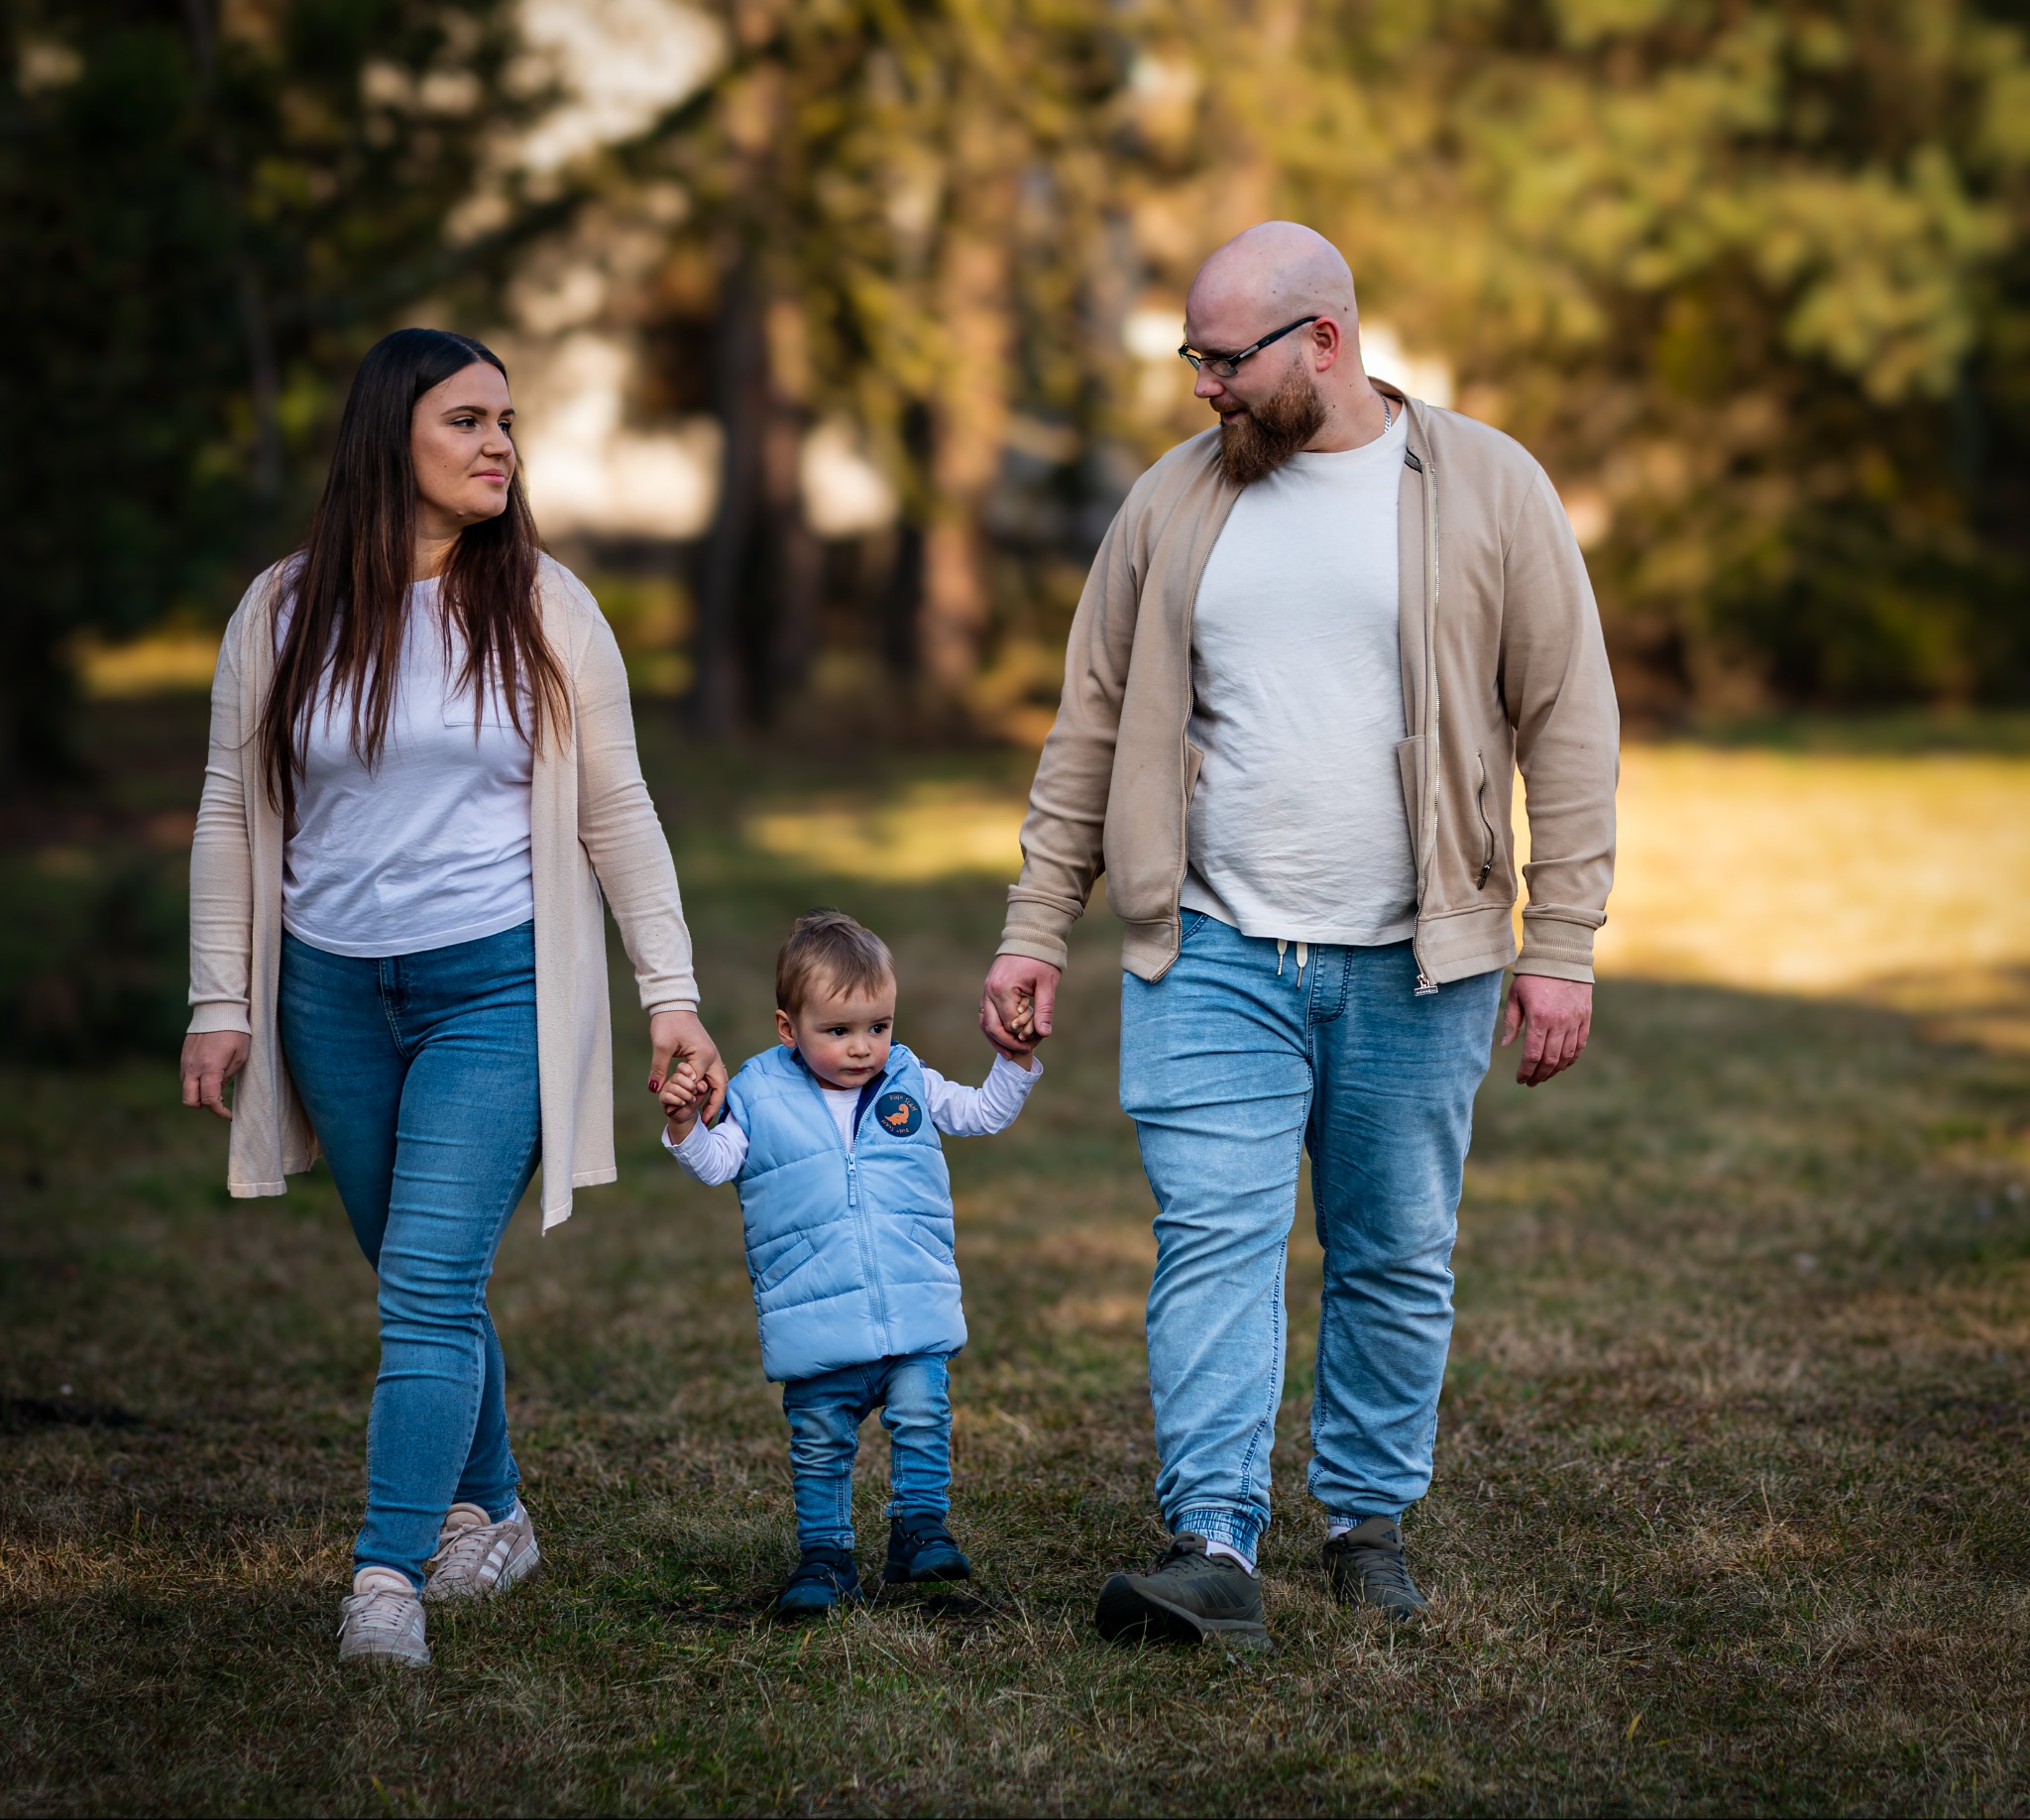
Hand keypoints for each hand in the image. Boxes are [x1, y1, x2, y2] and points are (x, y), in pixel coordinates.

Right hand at [181, 1031, 249, 1120]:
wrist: (217, 1010)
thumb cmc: (234, 1032)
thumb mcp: (240, 1056)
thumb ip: (228, 1076)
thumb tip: (218, 1092)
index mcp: (209, 1068)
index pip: (208, 1100)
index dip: (219, 1111)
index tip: (229, 1115)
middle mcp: (192, 1067)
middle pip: (189, 1100)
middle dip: (203, 1106)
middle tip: (220, 1102)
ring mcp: (185, 1062)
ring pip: (185, 1089)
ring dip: (198, 1094)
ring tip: (216, 1088)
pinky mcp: (183, 1057)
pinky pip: (185, 1077)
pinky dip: (194, 1083)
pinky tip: (208, 1077)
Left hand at [649, 1008, 727, 1125]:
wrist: (674, 1005)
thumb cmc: (668, 1023)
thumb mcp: (661, 1047)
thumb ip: (659, 1069)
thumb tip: (654, 1090)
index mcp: (703, 1056)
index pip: (698, 1085)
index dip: (688, 1099)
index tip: (677, 1113)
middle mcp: (712, 1057)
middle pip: (720, 1087)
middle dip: (714, 1105)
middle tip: (704, 1122)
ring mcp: (712, 1055)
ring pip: (720, 1082)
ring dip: (714, 1098)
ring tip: (706, 1115)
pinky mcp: (707, 1054)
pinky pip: (714, 1076)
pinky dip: (711, 1089)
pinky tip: (702, 1097)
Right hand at [982, 954, 1059, 1060]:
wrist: (1029, 936)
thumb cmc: (1041, 959)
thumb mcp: (1047, 984)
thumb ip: (1044, 1010)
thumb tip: (1044, 1034)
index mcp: (1003, 989)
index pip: (1008, 1023)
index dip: (1020, 1037)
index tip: (1033, 1043)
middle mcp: (989, 991)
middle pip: (991, 1026)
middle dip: (1005, 1043)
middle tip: (1021, 1052)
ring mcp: (986, 990)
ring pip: (984, 1021)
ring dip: (995, 1038)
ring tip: (1008, 1053)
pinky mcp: (988, 989)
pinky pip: (985, 1013)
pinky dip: (993, 1026)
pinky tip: (1003, 1037)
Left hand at [1501, 974, 1592, 1086]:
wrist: (1561, 956)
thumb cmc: (1533, 975)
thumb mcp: (1515, 995)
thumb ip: (1512, 1022)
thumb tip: (1505, 1045)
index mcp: (1539, 1018)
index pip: (1533, 1055)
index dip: (1526, 1071)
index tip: (1520, 1079)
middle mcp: (1559, 1022)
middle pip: (1550, 1060)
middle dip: (1539, 1075)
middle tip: (1531, 1082)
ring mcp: (1575, 1021)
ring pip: (1567, 1056)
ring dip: (1555, 1070)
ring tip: (1544, 1075)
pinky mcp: (1585, 1017)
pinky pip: (1580, 1045)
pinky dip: (1572, 1058)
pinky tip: (1562, 1064)